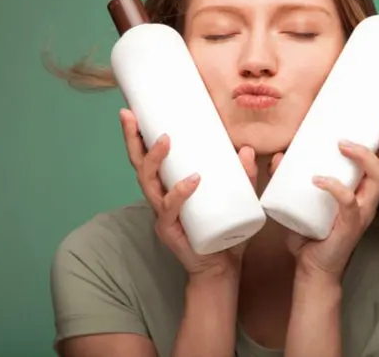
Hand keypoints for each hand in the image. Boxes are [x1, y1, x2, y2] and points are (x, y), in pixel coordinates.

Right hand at [119, 108, 258, 279]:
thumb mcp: (238, 197)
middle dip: (132, 140)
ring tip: (166, 140)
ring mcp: (162, 215)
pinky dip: (180, 193)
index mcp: (167, 186)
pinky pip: (170, 210)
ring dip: (155, 160)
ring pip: (148, 184)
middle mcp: (159, 198)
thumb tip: (247, 149)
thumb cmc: (223, 231)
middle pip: (138, 166)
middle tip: (131, 116)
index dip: (136, 136)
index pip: (146, 158)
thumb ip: (243, 175)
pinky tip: (192, 180)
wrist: (221, 268)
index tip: (133, 110)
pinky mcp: (170, 231)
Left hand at [283, 103, 378, 281]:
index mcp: (364, 188)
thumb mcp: (301, 198)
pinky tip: (317, 180)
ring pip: (376, 179)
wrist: (313, 269)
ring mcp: (362, 211)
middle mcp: (369, 197)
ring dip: (362, 157)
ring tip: (343, 143)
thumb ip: (288, 176)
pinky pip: (348, 202)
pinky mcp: (350, 226)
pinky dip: (334, 188)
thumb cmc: (311, 232)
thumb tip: (277, 154)